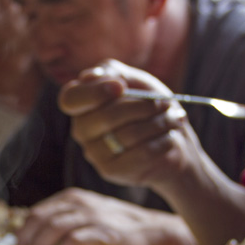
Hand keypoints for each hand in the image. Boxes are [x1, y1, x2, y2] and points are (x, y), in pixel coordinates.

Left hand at [16, 188, 195, 244]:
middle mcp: (79, 203)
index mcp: (72, 198)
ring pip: (54, 227)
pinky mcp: (104, 232)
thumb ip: (66, 223)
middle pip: (41, 218)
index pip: (38, 212)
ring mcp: (92, 216)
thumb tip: (36, 244)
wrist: (154, 230)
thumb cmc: (118, 227)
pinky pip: (75, 241)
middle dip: (27, 240)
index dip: (23, 231)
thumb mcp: (89, 216)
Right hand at [58, 60, 204, 190]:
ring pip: (128, 135)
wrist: (170, 141)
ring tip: (173, 119)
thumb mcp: (135, 81)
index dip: (94, 92)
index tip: (121, 86)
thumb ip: (113, 72)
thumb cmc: (149, 108)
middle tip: (165, 103)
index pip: (71, 99)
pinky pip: (140, 154)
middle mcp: (82, 130)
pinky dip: (162, 141)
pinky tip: (170, 137)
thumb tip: (90, 77)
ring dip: (158, 123)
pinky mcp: (111, 171)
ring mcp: (94, 153)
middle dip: (143, 106)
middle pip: (106, 116)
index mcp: (82, 105)